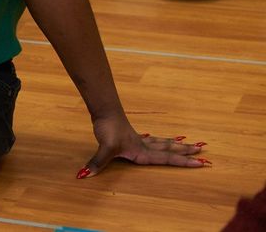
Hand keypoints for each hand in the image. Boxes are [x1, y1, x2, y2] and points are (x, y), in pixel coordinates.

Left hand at [78, 114, 207, 178]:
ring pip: (161, 142)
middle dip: (185, 151)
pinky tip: (156, 139)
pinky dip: (157, 140)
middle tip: (203, 151)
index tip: (201, 163)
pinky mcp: (131, 135)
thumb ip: (97, 162)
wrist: (104, 111)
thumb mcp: (104, 148)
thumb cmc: (108, 129)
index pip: (167, 159)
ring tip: (190, 143)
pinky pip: (150, 139)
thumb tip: (85, 175)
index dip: (183, 162)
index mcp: (142, 152)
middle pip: (168, 149)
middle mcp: (144, 146)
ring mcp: (138, 140)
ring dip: (175, 144)